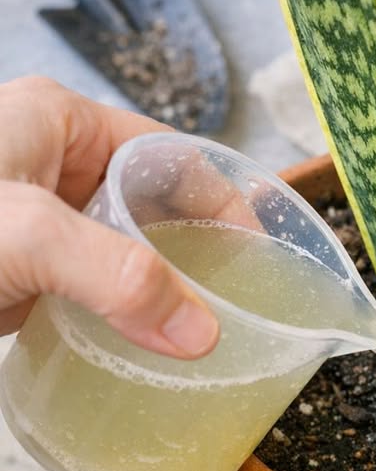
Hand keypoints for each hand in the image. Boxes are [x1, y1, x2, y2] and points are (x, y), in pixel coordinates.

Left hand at [0, 76, 217, 357]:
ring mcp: (35, 224)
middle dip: (192, 253)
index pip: (170, 155)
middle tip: (233, 302)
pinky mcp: (19, 272)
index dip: (220, 200)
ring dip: (155, 292)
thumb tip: (197, 329)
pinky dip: (117, 317)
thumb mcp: (30, 234)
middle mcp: (51, 168)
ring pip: (120, 255)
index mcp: (59, 123)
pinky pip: (87, 291)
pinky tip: (142, 347)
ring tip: (197, 332)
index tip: (256, 253)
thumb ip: (117, 277)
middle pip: (151, 207)